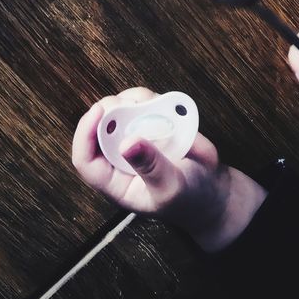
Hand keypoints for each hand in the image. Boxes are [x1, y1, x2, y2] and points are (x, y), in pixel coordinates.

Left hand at [71, 86, 266, 250]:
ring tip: (155, 106)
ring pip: (121, 109)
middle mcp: (120, 157)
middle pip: (100, 126)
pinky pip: (143, 103)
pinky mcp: (152, 123)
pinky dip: (151, 99)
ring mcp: (136, 137)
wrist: (212, 189)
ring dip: (133, 101)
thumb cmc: (188, 199)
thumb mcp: (170, 188)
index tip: (98, 112)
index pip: (86, 159)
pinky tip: (167, 107)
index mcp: (116, 181)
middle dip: (111, 109)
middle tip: (130, 103)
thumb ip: (151, 167)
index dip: (85, 134)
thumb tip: (128, 143)